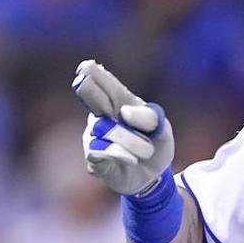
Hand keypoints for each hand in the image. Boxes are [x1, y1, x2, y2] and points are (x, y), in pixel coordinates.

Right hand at [72, 60, 173, 194]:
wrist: (154, 176)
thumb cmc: (155, 145)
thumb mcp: (162, 129)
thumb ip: (149, 117)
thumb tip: (124, 112)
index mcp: (120, 102)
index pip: (104, 83)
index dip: (94, 75)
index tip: (86, 66)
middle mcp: (102, 115)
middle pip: (91, 97)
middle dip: (88, 89)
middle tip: (81, 80)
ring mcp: (94, 135)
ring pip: (107, 130)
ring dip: (133, 141)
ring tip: (145, 151)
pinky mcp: (92, 157)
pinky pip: (102, 149)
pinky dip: (122, 154)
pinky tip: (131, 160)